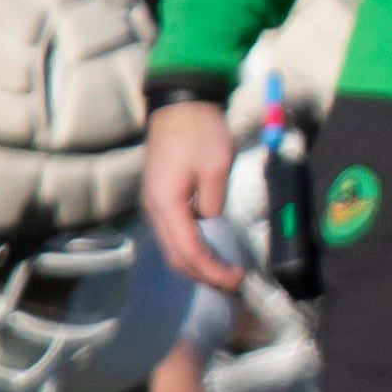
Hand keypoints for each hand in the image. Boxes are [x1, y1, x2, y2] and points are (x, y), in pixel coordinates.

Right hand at [140, 99, 246, 291]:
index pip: (188, 250)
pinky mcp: (162, 201)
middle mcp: (154, 210)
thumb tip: (212, 224)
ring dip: (197, 267)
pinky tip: (211, 255)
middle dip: (204, 276)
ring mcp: (155, 206)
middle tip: (234, 285)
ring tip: (225, 276)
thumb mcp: (217, 166)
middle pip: (176, 257)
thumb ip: (214, 201)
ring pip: (173, 249)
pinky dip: (192, 251)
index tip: (237, 279)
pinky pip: (175, 236)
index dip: (212, 270)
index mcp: (166, 204)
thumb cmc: (199, 132)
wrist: (179, 106)